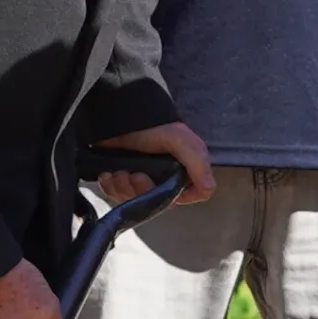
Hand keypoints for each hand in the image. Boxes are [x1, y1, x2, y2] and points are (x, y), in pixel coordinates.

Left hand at [99, 119, 216, 202]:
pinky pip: (114, 195)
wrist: (119, 116)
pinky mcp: (120, 181)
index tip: (161, 186)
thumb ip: (197, 162)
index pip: (186, 196)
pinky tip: (109, 173)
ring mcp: (139, 181)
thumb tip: (208, 188)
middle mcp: (162, 180)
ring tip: (119, 171)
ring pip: (133, 200)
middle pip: (154, 202)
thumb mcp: (181, 140)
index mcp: (182, 173)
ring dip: (123, 188)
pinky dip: (110, 186)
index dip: (173, 197)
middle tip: (133, 174)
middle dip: (141, 190)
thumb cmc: (153, 126)